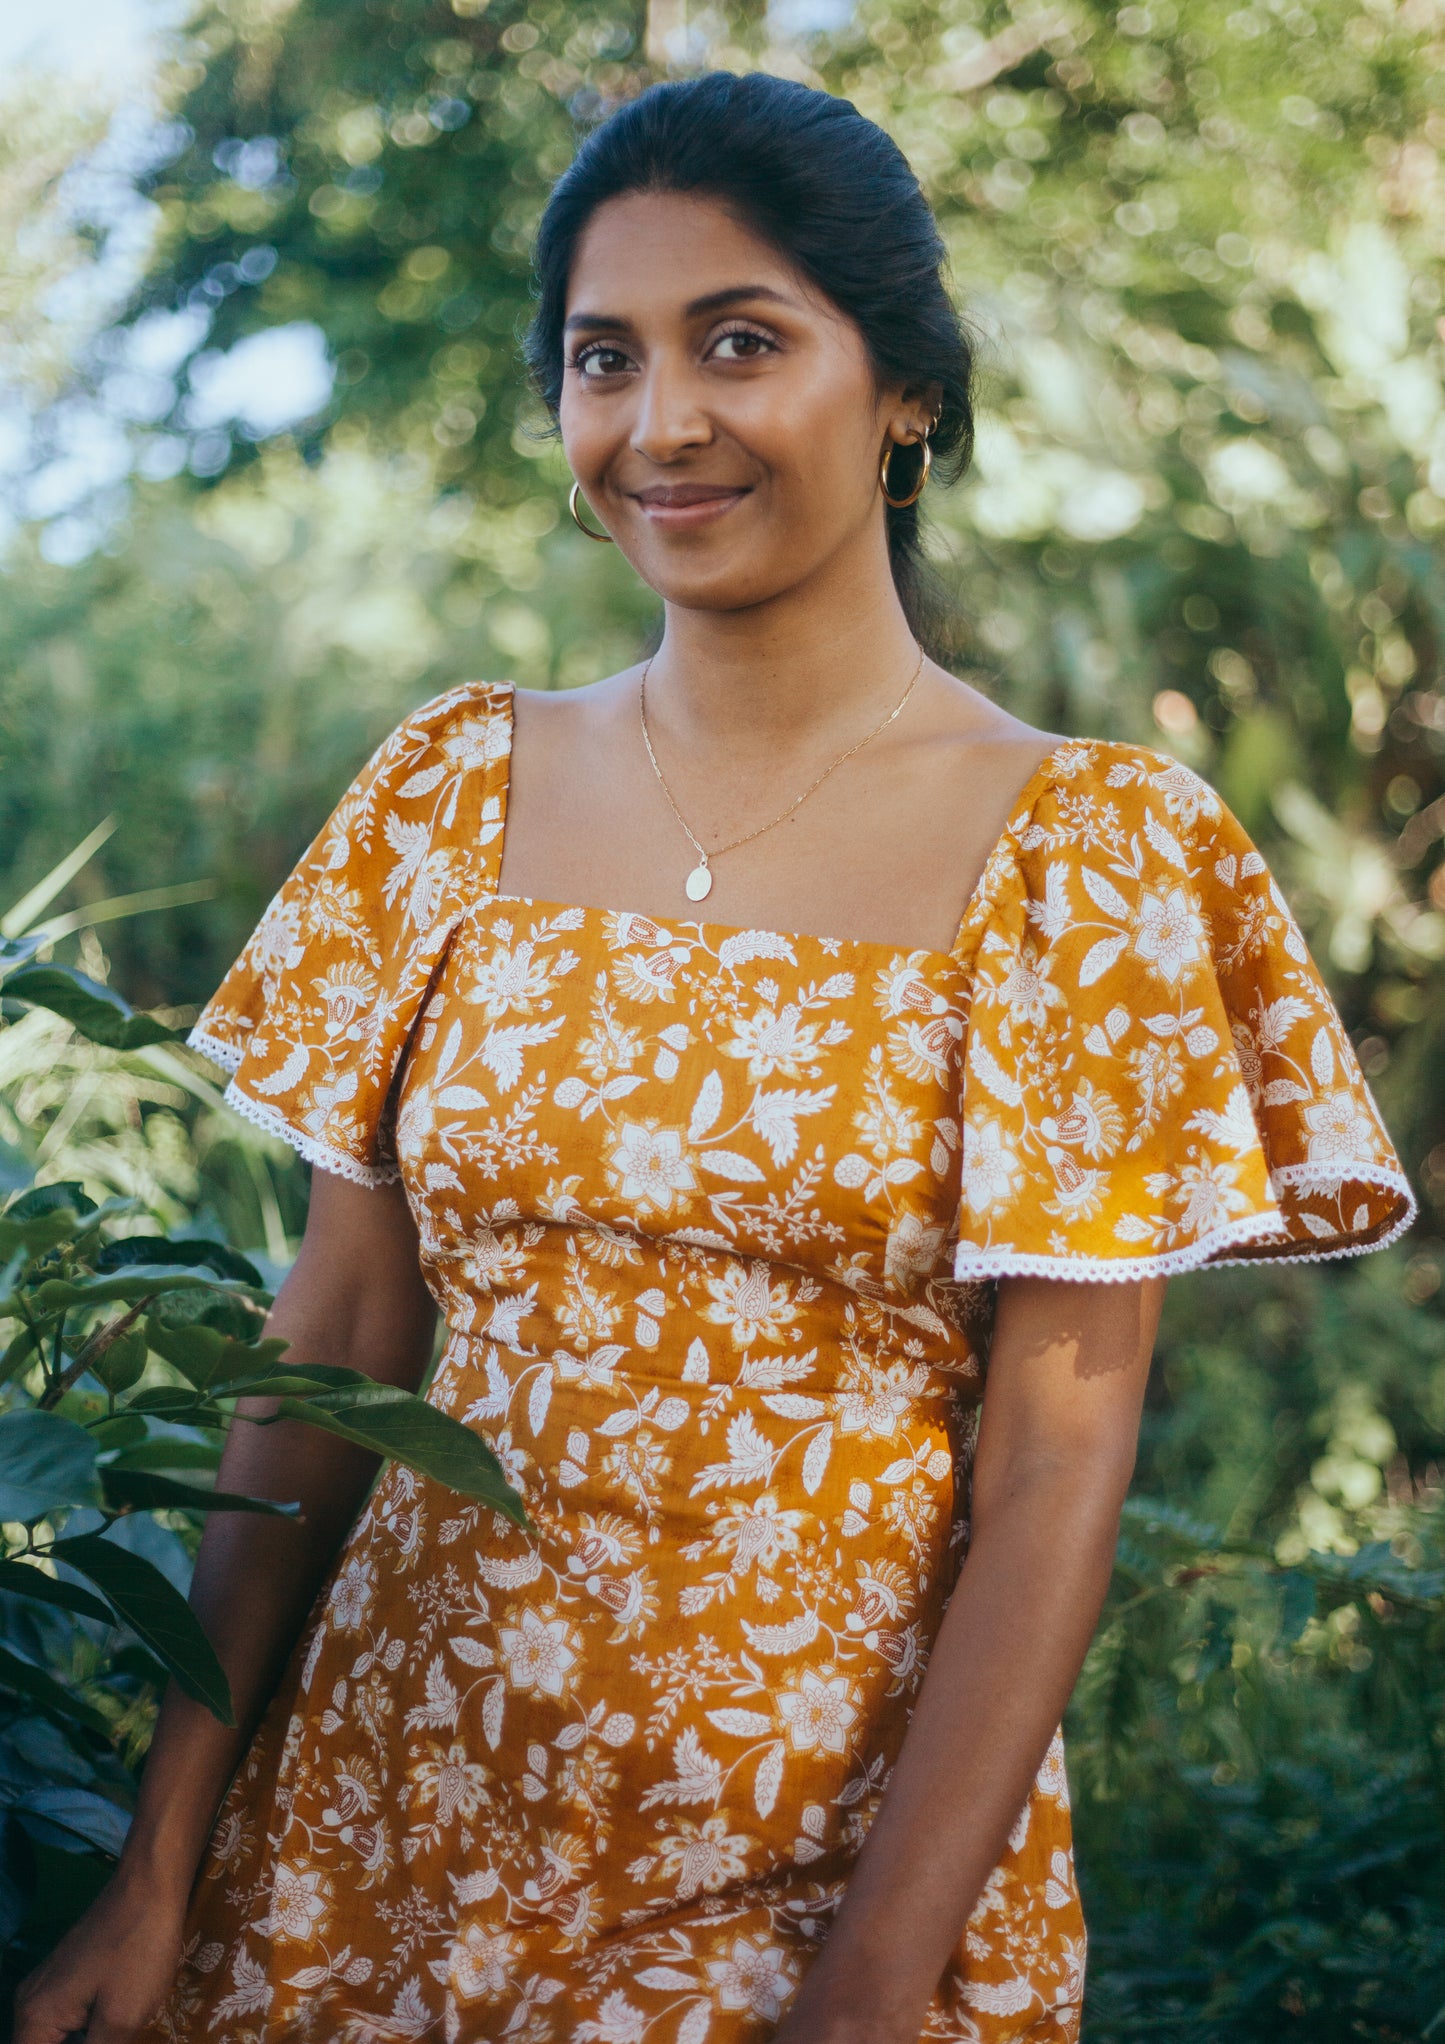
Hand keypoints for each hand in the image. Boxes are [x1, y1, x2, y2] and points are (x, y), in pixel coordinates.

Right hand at [13, 1862, 187, 2043]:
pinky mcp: (69, 1975)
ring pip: (60, 2038)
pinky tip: (120, 2023)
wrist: (151, 1883)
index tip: (104, 2042)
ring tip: (121, 2029)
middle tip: (117, 2035)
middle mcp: (30, 2004)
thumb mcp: (121, 2020)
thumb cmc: (138, 1949)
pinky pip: (70, 2020)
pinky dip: (91, 2030)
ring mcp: (48, 1986)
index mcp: (34, 2018)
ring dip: (90, 2041)